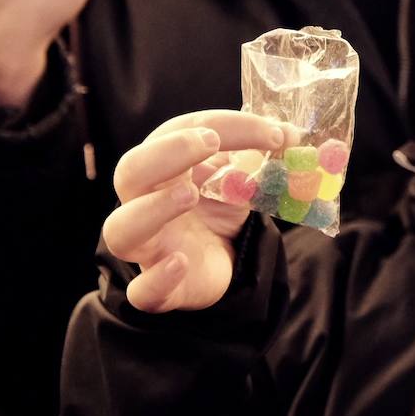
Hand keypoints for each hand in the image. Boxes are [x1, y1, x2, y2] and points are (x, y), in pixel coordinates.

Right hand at [102, 111, 288, 312]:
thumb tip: (293, 133)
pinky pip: (142, 290)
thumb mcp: (239, 177)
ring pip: (121, 229)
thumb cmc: (216, 209)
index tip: (270, 132)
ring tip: (190, 196)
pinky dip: (157, 278)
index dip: (225, 126)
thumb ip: (261, 155)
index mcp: (165, 167)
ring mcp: (149, 247)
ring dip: (153, 208)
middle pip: (130, 171)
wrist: (217, 263)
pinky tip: (180, 263)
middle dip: (167, 152)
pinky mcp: (159, 289)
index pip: (180, 132)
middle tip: (209, 143)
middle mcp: (146, 203)